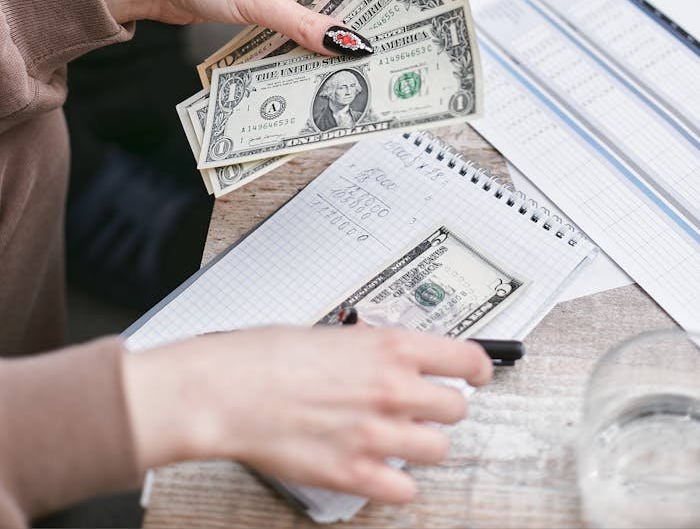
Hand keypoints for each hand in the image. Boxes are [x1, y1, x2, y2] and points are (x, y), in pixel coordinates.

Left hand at [87, 0, 350, 53]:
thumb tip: (349, 43)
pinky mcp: (252, 5)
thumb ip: (304, 25)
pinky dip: (289, 44)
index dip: (364, 2)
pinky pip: (281, 27)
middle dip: (338, 29)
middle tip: (366, 60)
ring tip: (340, 69)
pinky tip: (304, 65)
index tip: (387, 31)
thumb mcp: (259, 1)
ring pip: (302, 17)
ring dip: (312, 40)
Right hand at [123, 325, 492, 502]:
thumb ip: (372, 348)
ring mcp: (376, 434)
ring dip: (422, 443)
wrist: (228, 389)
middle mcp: (391, 390)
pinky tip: (382, 469)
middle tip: (425, 406)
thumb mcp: (332, 332)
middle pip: (456, 408)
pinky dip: (397, 482)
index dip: (478, 367)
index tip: (478, 372)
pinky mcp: (355, 474)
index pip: (465, 358)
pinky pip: (405, 490)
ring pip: (438, 449)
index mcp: (388, 347)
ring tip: (400, 437)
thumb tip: (393, 357)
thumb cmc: (265, 355)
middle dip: (443, 407)